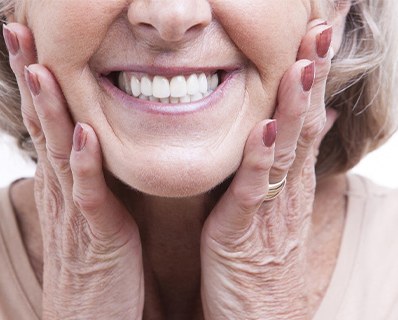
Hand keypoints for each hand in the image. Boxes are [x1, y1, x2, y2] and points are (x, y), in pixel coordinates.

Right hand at [3, 23, 143, 319]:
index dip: (36, 82)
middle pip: (41, 125)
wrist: (90, 319)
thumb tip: (89, 143)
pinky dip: (84, 164)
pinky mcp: (96, 236)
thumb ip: (88, 178)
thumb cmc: (96, 263)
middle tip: (20, 33)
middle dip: (30, 78)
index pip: (44, 122)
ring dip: (48, 110)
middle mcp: (61, 191)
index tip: (32, 43)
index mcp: (63, 183)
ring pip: (57, 152)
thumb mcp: (89, 211)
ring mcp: (75, 213)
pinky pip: (88, 195)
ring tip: (40, 68)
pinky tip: (82, 133)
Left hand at [200, 21, 336, 318]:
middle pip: (302, 124)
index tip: (316, 35)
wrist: (261, 317)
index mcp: (289, 180)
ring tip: (303, 65)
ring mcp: (269, 210)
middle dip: (311, 77)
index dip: (310, 76)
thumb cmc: (263, 258)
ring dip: (295, 107)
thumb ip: (289, 164)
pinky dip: (261, 159)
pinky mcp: (244, 232)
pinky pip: (254, 191)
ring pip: (285, 151)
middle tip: (320, 29)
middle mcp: (286, 189)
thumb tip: (313, 123)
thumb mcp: (280, 205)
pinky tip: (267, 128)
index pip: (304, 119)